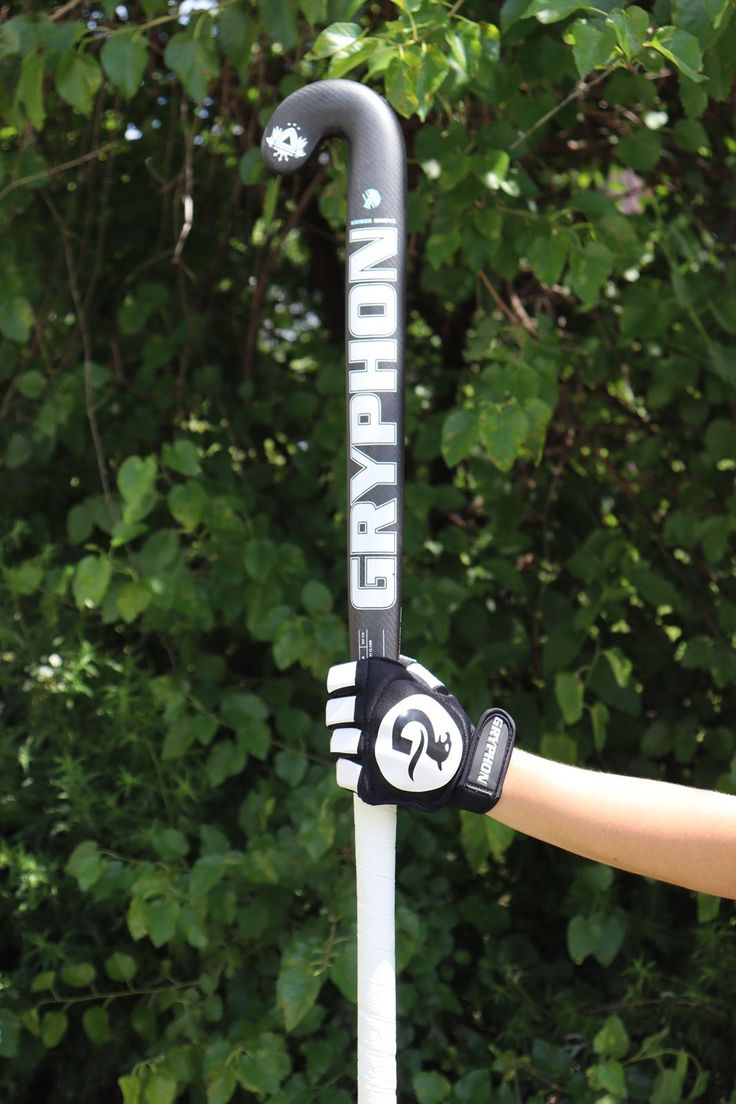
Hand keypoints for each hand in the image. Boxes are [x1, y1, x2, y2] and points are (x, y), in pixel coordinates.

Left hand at [325, 656, 515, 812]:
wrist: (465, 768)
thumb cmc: (450, 725)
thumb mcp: (433, 688)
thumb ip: (410, 672)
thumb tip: (397, 660)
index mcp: (381, 684)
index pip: (338, 678)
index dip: (341, 685)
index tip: (346, 692)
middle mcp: (369, 712)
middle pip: (333, 712)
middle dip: (342, 717)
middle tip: (357, 722)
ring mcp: (367, 746)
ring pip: (337, 742)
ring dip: (347, 744)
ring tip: (365, 747)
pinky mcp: (368, 779)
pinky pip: (343, 771)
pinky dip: (352, 771)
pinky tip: (366, 767)